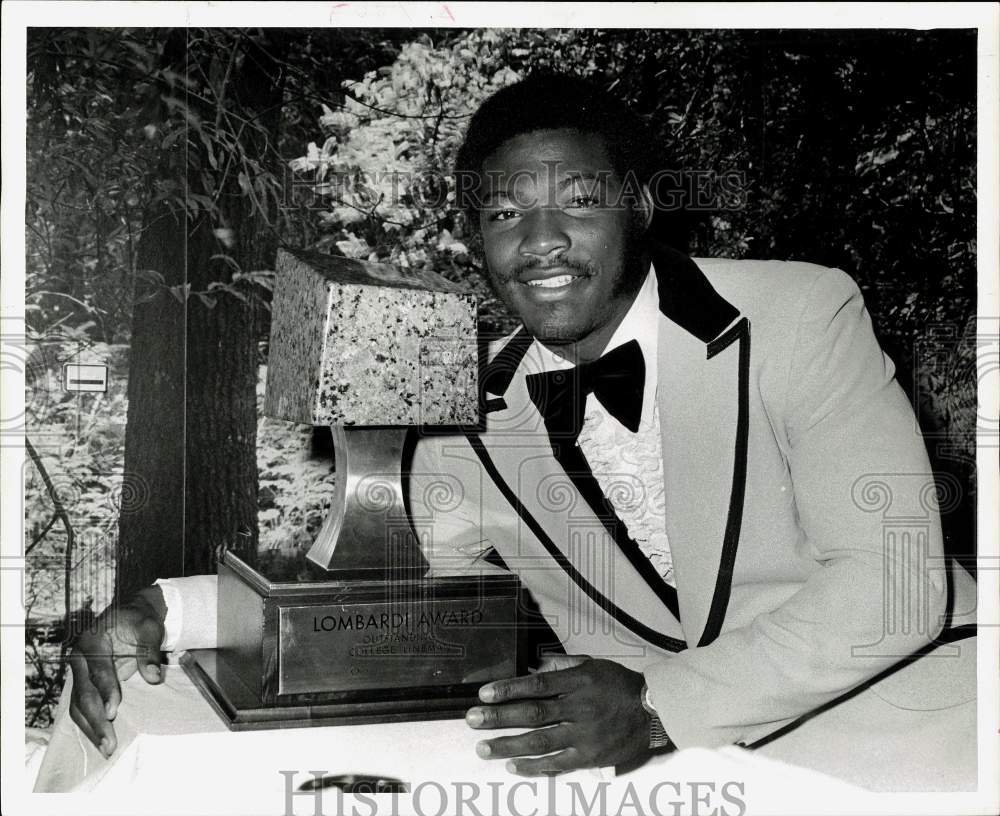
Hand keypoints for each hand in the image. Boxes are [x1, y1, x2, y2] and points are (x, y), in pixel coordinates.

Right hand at [68, 586, 166, 756]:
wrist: (129, 615)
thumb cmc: (139, 620)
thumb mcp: (149, 627)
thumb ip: (149, 650)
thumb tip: (152, 676)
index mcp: (93, 641)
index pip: (99, 670)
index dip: (106, 691)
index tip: (113, 710)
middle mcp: (79, 658)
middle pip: (84, 693)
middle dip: (97, 719)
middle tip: (109, 742)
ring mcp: (79, 673)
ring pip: (78, 705)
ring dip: (91, 727)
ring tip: (105, 748)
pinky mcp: (83, 684)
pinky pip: (81, 707)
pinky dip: (89, 724)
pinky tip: (99, 739)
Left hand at [465, 656, 650, 775]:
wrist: (654, 712)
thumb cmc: (621, 686)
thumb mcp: (593, 665)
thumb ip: (563, 666)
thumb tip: (536, 668)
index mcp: (578, 682)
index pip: (536, 685)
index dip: (508, 689)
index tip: (484, 694)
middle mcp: (579, 708)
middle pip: (532, 713)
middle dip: (499, 717)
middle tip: (473, 720)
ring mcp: (584, 735)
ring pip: (540, 741)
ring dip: (509, 744)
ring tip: (484, 747)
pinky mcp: (589, 756)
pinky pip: (557, 763)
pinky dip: (534, 766)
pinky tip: (514, 765)